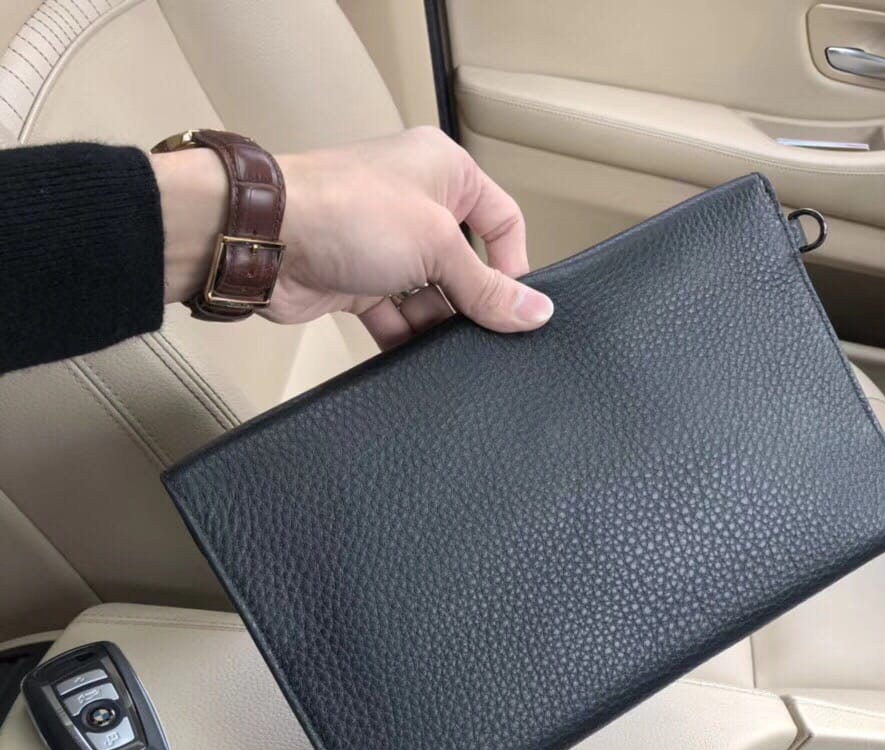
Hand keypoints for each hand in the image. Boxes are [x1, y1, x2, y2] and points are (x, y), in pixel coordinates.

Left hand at [153, 128, 552, 348]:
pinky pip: (397, 316)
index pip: (503, 220)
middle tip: (487, 338)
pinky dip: (406, 338)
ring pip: (432, 296)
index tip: (518, 308)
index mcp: (445, 172)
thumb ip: (487, 287)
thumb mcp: (437, 246)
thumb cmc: (349, 212)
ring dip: (438, 326)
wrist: (266, 237)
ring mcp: (386, 244)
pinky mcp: (360, 281)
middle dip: (473, 303)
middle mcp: (417, 203)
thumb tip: (537, 312)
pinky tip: (416, 360)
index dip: (515, 266)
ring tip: (449, 353)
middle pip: (467, 265)